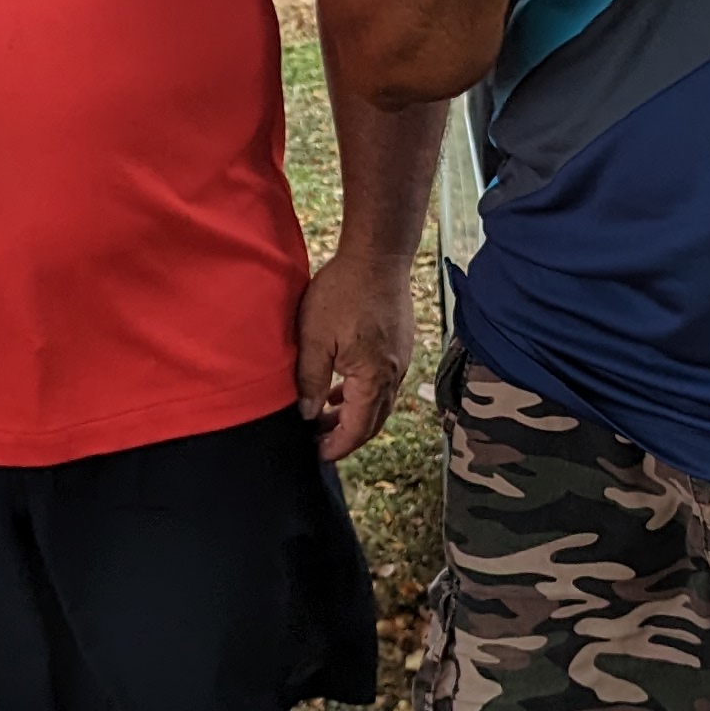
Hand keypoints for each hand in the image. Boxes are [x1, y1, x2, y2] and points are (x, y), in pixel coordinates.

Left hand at [296, 245, 416, 460]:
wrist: (378, 256)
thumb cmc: (344, 292)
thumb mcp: (314, 338)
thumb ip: (311, 381)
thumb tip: (308, 414)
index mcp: (373, 378)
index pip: (358, 429)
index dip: (338, 446)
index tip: (318, 454)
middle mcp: (394, 375)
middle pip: (374, 421)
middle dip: (347, 436)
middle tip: (319, 441)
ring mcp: (401, 360)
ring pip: (380, 402)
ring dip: (354, 415)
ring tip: (325, 416)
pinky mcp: (400, 345)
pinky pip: (383, 382)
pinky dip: (363, 394)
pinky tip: (343, 387)